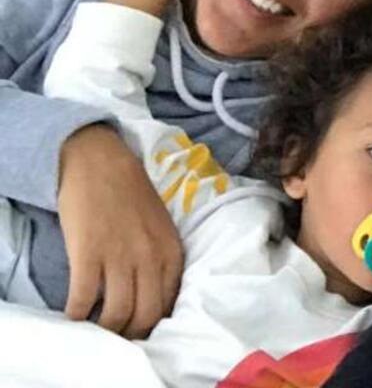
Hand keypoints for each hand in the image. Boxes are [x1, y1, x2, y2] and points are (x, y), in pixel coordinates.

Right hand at [57, 124, 183, 337]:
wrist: (101, 162)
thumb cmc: (132, 194)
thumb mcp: (162, 227)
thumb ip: (162, 260)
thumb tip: (156, 297)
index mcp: (171, 251)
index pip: (169, 304)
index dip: (153, 323)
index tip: (140, 327)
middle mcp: (149, 257)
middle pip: (145, 316)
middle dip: (131, 332)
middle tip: (118, 333)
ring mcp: (119, 256)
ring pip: (117, 314)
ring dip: (105, 328)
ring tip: (96, 325)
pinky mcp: (88, 253)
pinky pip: (82, 299)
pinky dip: (77, 314)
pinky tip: (74, 313)